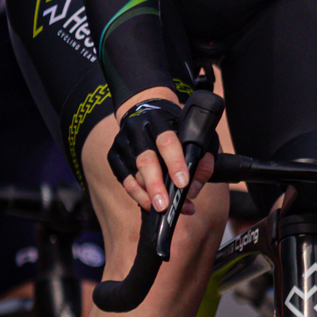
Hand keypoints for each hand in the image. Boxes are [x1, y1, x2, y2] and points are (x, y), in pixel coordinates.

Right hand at [107, 88, 219, 214]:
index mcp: (160, 120)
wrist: (145, 107)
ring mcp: (123, 142)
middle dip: (156, 186)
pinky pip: (124, 180)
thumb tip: (194, 188)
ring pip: (133, 174)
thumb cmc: (175, 126)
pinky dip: (137, 194)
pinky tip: (150, 203)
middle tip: (165, 206)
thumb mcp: (195, 133)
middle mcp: (138, 130)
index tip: (183, 184)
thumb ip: (202, 158)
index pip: (167, 142)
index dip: (175, 164)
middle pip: (145, 161)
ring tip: (164, 209)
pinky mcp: (114, 154)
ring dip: (149, 196)